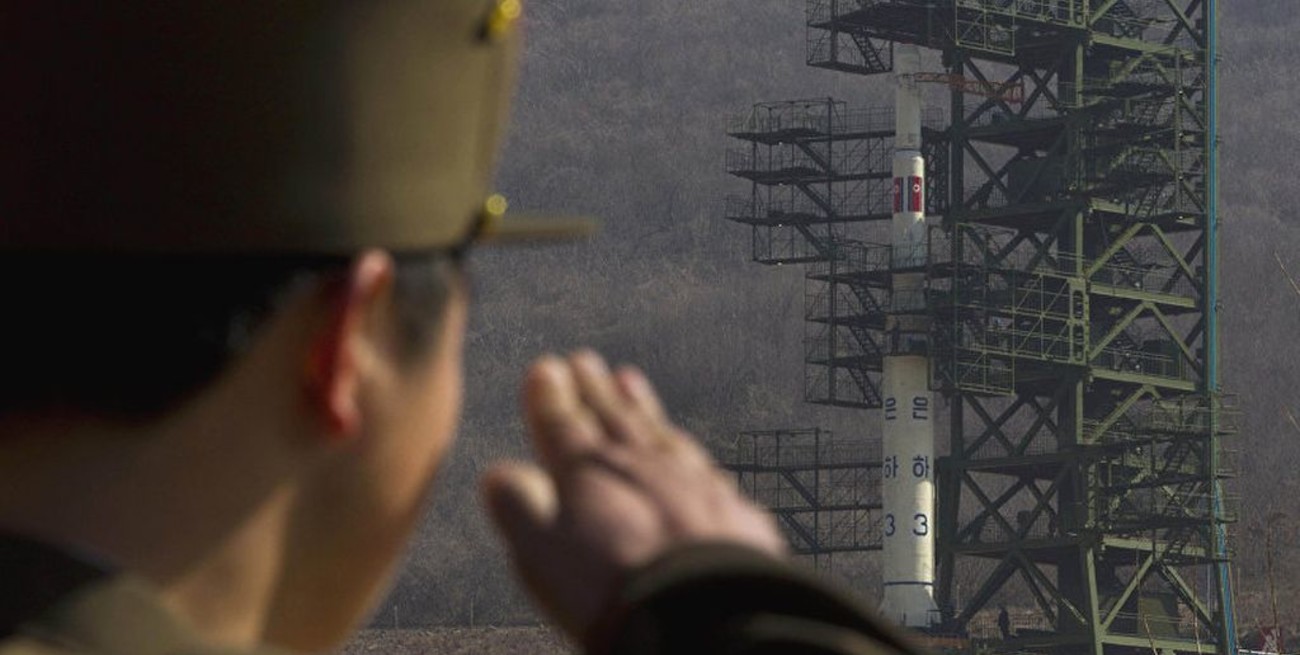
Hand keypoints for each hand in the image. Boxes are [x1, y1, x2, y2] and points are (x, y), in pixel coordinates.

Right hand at [480, 351, 786, 640]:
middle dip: (595, 390)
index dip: (550, 397)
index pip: (563, 424)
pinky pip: (705, 471)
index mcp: (589, 472)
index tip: (546, 368)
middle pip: (613, 419)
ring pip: (661, 434)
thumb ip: (518, 508)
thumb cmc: (612, 587)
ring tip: (630, 382)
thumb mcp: (540, 553)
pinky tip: (690, 456)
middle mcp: (643, 466)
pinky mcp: (733, 515)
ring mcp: (694, 484)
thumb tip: (498, 474)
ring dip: (641, 408)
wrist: (707, 613)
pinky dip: (689, 456)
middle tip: (585, 361)